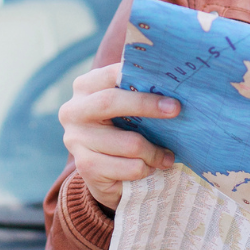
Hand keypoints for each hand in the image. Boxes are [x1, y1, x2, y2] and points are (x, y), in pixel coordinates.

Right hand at [58, 63, 179, 209]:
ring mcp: (76, 140)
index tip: (167, 86)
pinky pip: (130, 167)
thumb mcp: (125, 108)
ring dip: (155, 152)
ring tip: (167, 156)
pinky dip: (146, 169)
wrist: (102, 174)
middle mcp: (73, 111)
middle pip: (110, 101)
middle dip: (147, 105)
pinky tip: (148, 168)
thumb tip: (171, 88)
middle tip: (175, 110)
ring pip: (130, 143)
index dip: (140, 78)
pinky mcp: (86, 167)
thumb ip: (137, 94)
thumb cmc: (121, 131)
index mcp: (84, 87)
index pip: (112, 74)